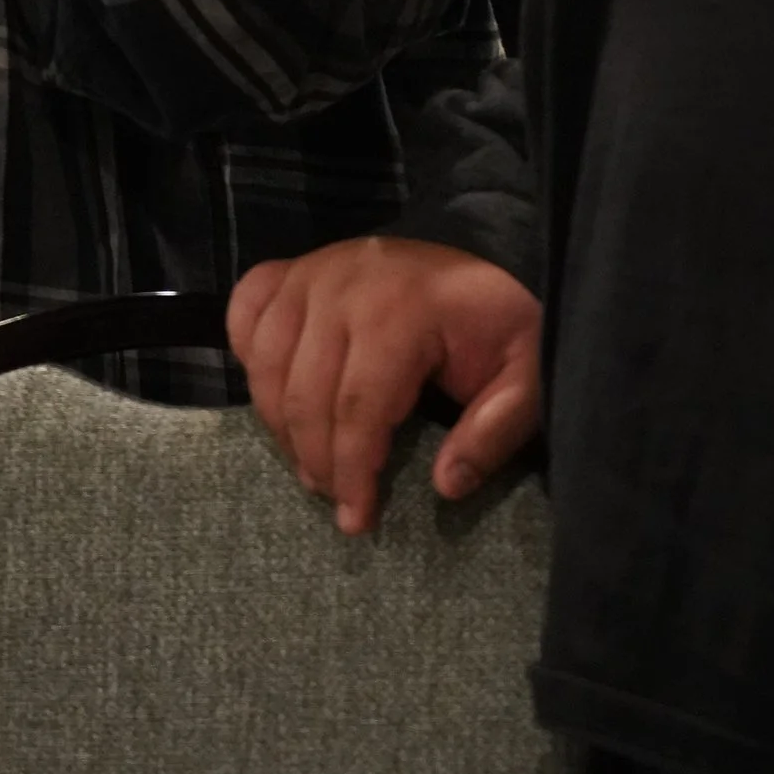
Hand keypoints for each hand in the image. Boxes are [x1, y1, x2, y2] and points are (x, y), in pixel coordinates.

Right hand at [230, 238, 542, 536]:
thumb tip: (445, 485)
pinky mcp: (294, 268)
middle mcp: (343, 283)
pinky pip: (247, 310)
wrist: (483, 252)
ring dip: (280, 425)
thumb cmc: (501, 323)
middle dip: (316, 461)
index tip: (358, 521)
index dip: (353, 471)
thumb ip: (496, 430)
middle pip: (304, 392)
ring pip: (266, 361)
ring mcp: (312, 270)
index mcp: (402, 309)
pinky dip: (248, 356)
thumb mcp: (527, 376)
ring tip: (310, 465)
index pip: (359, 406)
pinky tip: (274, 393)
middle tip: (337, 500)